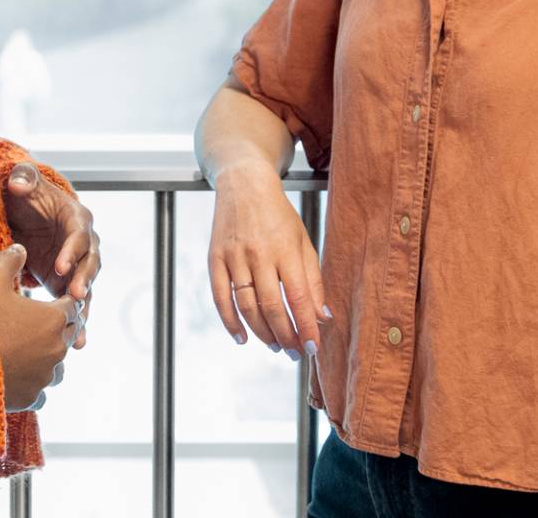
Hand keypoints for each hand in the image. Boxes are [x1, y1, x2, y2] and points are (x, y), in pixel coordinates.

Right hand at [0, 244, 80, 411]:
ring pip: (58, 367)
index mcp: (53, 318)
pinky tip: (22, 378)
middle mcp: (56, 348)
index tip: (54, 301)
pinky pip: (42, 392)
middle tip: (43, 325)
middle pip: (68, 335)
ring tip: (32, 354)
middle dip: (58, 329)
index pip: (72, 306)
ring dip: (49, 359)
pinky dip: (35, 385)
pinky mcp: (32, 396)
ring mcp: (45, 375)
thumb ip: (10, 259)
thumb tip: (21, 247)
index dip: (63, 302)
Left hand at [3, 161, 100, 349]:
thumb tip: (17, 183)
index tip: (59, 267)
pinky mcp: (69, 281)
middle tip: (75, 297)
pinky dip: (79, 322)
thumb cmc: (26, 195)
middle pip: (90, 263)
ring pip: (87, 287)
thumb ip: (22, 178)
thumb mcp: (23, 183)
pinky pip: (77, 303)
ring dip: (84, 307)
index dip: (71, 252)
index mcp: (77, 218)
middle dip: (83, 281)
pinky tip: (79, 343)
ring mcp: (79, 264)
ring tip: (79, 332)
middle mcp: (85, 242)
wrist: (25, 212)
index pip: (79, 236)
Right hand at [206, 162, 328, 358]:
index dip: (306, 325)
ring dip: (262, 333)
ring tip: (276, 346)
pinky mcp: (214, 258)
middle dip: (286, 335)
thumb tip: (322, 316)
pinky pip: (220, 297)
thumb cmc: (278, 215)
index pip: (298, 296)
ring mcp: (234, 256)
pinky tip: (242, 338)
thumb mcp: (303, 240)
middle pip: (272, 306)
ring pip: (247, 306)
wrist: (243, 184)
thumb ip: (313, 278)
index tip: (313, 347)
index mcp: (285, 248)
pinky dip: (230, 322)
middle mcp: (258, 253)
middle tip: (295, 352)